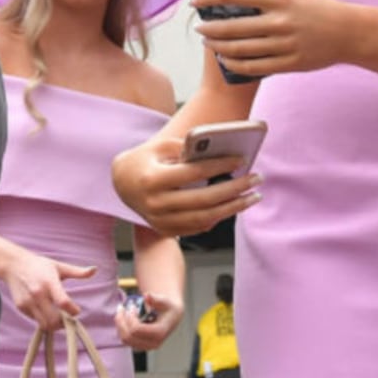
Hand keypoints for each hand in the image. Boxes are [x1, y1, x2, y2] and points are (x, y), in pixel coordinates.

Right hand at [0, 247, 93, 330]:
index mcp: (49, 282)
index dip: (73, 311)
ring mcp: (28, 301)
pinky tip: (45, 312)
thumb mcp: (59, 266)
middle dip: (64, 323)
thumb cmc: (39, 265)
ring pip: (44, 324)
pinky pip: (35, 320)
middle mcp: (38, 293)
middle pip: (53, 319)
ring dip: (53, 324)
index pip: (63, 302)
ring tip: (58, 318)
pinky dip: (43, 320)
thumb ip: (77, 272)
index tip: (76, 310)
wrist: (13, 264)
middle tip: (68, 318)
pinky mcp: (21, 306)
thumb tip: (95, 270)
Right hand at [111, 134, 259, 237]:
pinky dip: (217, 217)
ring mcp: (159, 220)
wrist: (120, 183)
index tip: (242, 160)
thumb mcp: (160, 146)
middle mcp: (155, 203)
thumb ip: (186, 149)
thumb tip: (219, 154)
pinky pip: (197, 228)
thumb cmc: (144, 160)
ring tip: (252, 197)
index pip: (194, 173)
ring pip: (204, 218)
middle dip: (235, 189)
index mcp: (152, 179)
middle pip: (204, 199)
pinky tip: (232, 207)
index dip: (220, 166)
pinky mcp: (164, 230)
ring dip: (232, 208)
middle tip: (256, 180)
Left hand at [115, 292, 181, 350]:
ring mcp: (146, 346)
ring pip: (125, 339)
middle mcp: (153, 343)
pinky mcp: (140, 346)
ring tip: (121, 311)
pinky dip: (121, 329)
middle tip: (121, 307)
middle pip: (128, 336)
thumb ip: (156, 298)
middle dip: (121, 320)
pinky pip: (125, 340)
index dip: (130, 317)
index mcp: (159, 333)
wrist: (170, 316)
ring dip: (119, 324)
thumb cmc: (167, 308)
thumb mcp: (165, 301)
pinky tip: (123, 318)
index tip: (132, 306)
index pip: (137, 329)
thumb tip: (147, 295)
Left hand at [191, 0, 358, 77]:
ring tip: (209, 43)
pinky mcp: (290, 63)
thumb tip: (233, 0)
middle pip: (233, 26)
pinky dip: (236, 63)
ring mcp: (285, 44)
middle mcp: (280, 21)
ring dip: (219, 46)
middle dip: (210, 28)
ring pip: (240, 48)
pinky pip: (255, 66)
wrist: (349, 32)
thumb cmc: (318, 10)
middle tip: (199, 28)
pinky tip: (227, 59)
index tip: (195, 1)